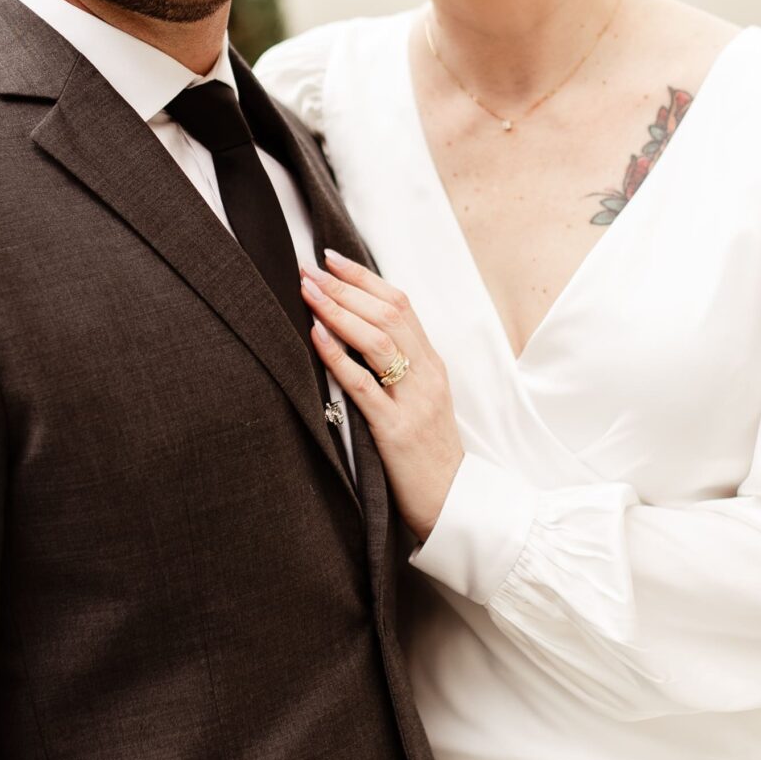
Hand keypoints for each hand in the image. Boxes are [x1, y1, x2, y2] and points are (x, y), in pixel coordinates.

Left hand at [302, 251, 463, 542]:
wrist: (453, 501)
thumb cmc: (429, 453)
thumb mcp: (421, 400)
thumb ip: (399, 368)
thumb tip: (358, 332)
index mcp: (433, 364)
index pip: (401, 305)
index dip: (365, 277)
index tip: (332, 258)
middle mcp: (427, 375)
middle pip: (387, 314)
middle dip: (345, 287)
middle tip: (309, 268)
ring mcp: (413, 401)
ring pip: (377, 341)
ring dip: (338, 311)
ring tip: (308, 292)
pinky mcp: (395, 430)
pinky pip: (364, 385)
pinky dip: (337, 356)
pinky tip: (315, 336)